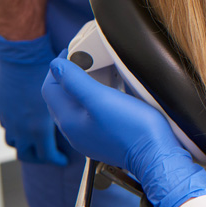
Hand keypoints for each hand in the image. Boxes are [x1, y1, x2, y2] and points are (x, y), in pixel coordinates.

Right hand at [0, 32, 67, 164]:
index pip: (46, 155)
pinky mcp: (2, 107)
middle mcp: (20, 126)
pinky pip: (7, 125)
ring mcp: (9, 117)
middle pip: (26, 154)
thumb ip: (77, 106)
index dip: (56, 160)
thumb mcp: (68, 92)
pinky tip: (26, 122)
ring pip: (14, 141)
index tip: (63, 160)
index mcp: (38, 128)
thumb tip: (92, 115)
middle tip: (49, 156)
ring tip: (36, 142)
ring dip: (25, 144)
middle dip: (38, 158)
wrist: (21, 53)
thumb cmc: (46, 73)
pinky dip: (17, 129)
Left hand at [42, 53, 205, 206]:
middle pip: (60, 97)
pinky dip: (93, 99)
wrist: (156, 154)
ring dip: (81, 87)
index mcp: (68, 120)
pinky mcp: (103, 138)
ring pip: (75, 105)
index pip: (49, 88)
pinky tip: (109, 93)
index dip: (58, 67)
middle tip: (85, 59)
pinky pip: (89, 114)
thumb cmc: (132, 127)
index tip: (73, 52)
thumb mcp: (101, 98)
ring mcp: (88, 137)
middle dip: (68, 76)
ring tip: (97, 72)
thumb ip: (75, 81)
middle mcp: (74, 131)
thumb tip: (55, 66)